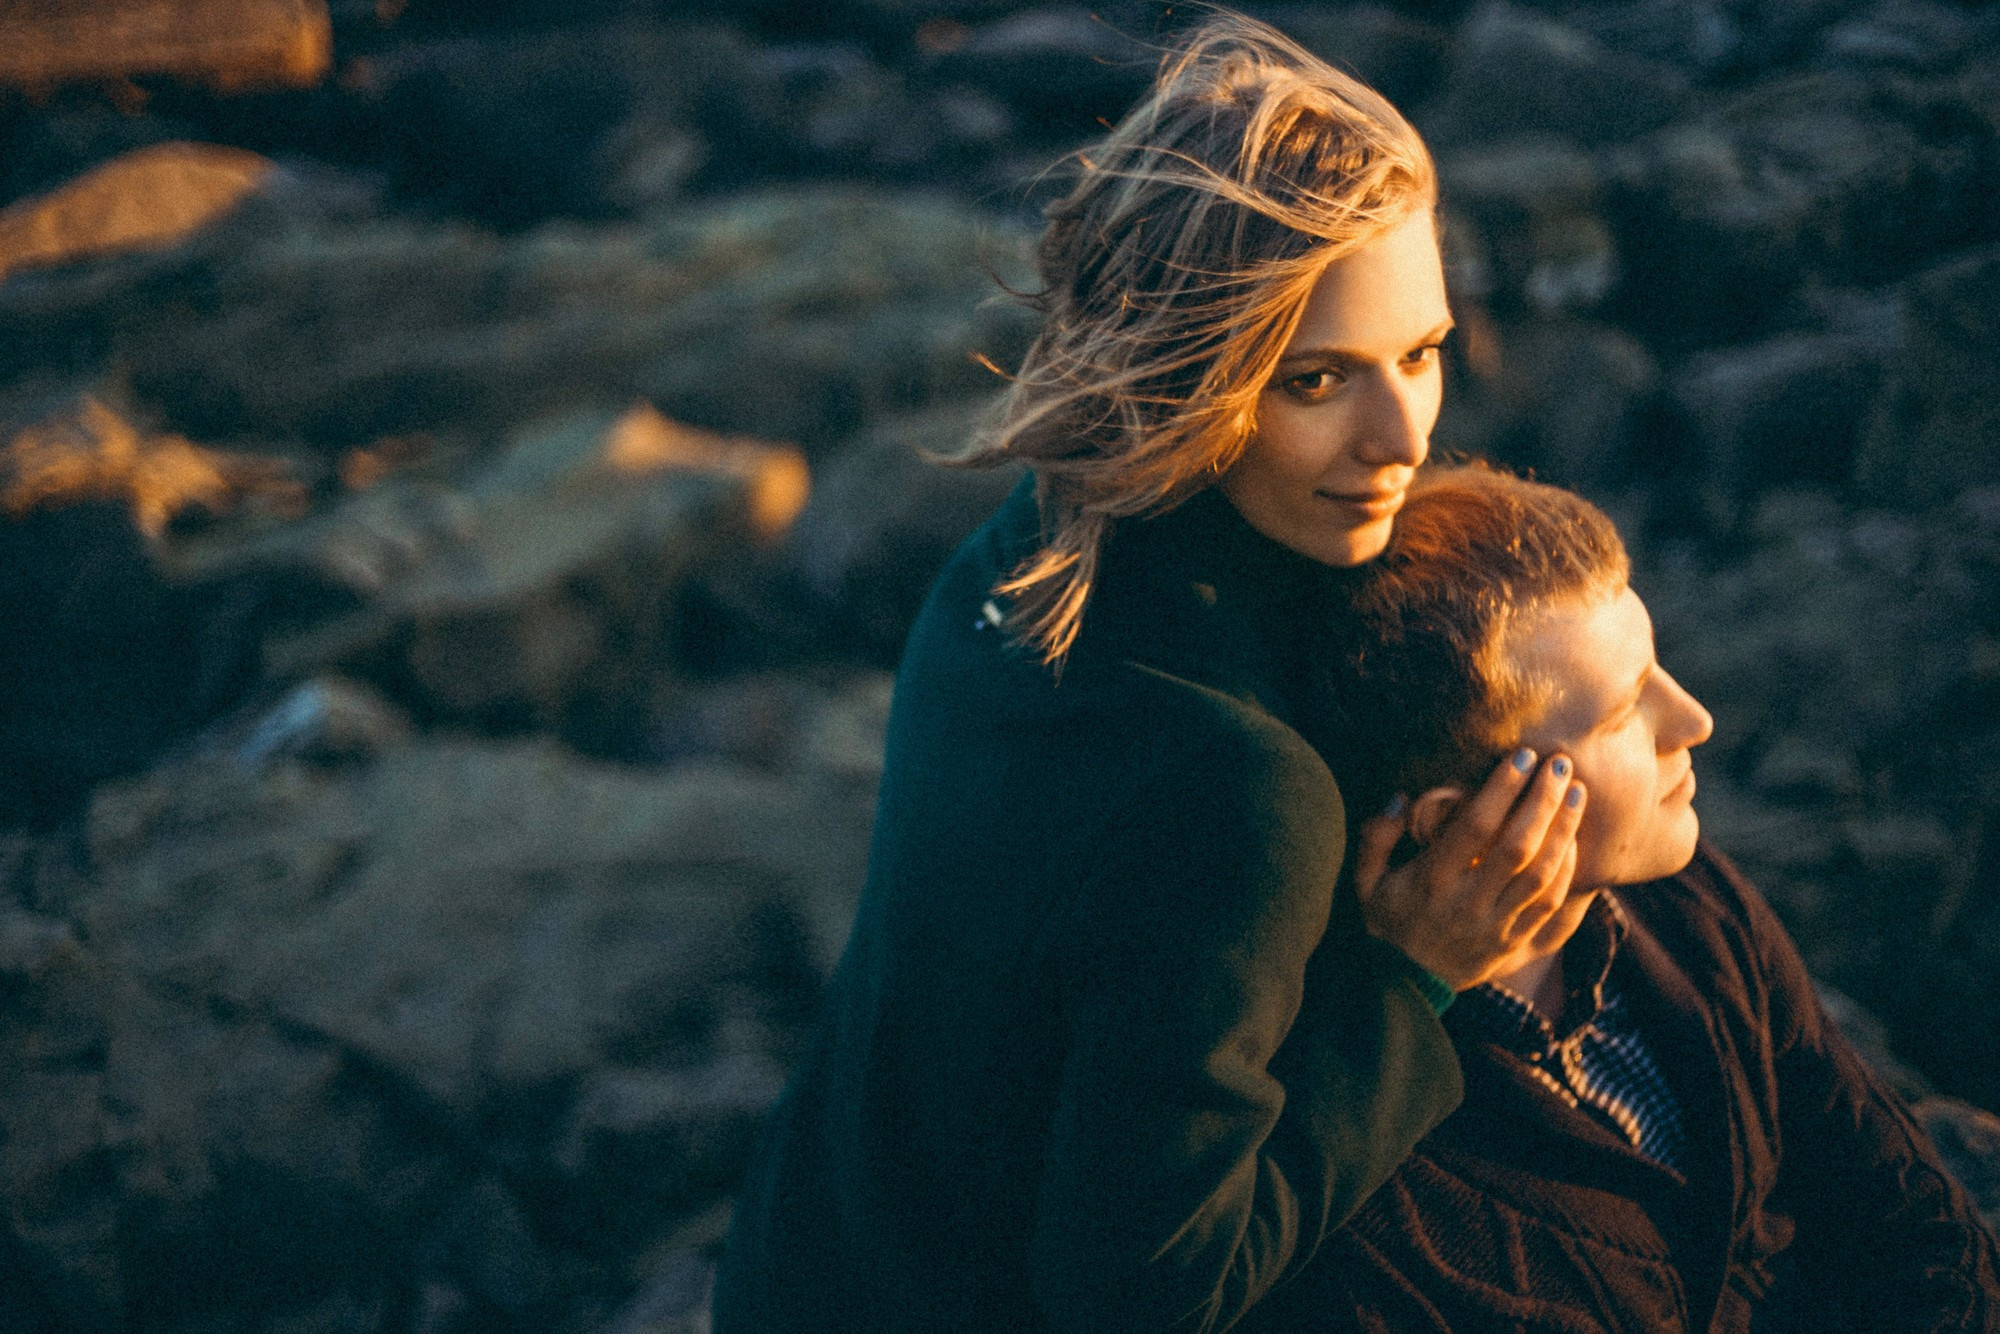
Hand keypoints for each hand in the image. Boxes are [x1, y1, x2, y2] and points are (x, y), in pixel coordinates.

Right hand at [1350, 750, 1590, 992]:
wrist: (1404, 986)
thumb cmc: (1386, 923)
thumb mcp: (1364, 882)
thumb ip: (1376, 837)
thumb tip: (1401, 798)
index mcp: (1431, 881)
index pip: (1474, 828)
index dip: (1502, 789)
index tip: (1522, 757)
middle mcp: (1467, 902)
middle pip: (1517, 847)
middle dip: (1543, 801)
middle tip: (1560, 765)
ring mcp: (1495, 925)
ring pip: (1542, 874)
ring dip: (1564, 830)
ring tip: (1578, 792)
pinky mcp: (1513, 941)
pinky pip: (1549, 903)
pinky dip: (1566, 869)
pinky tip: (1573, 839)